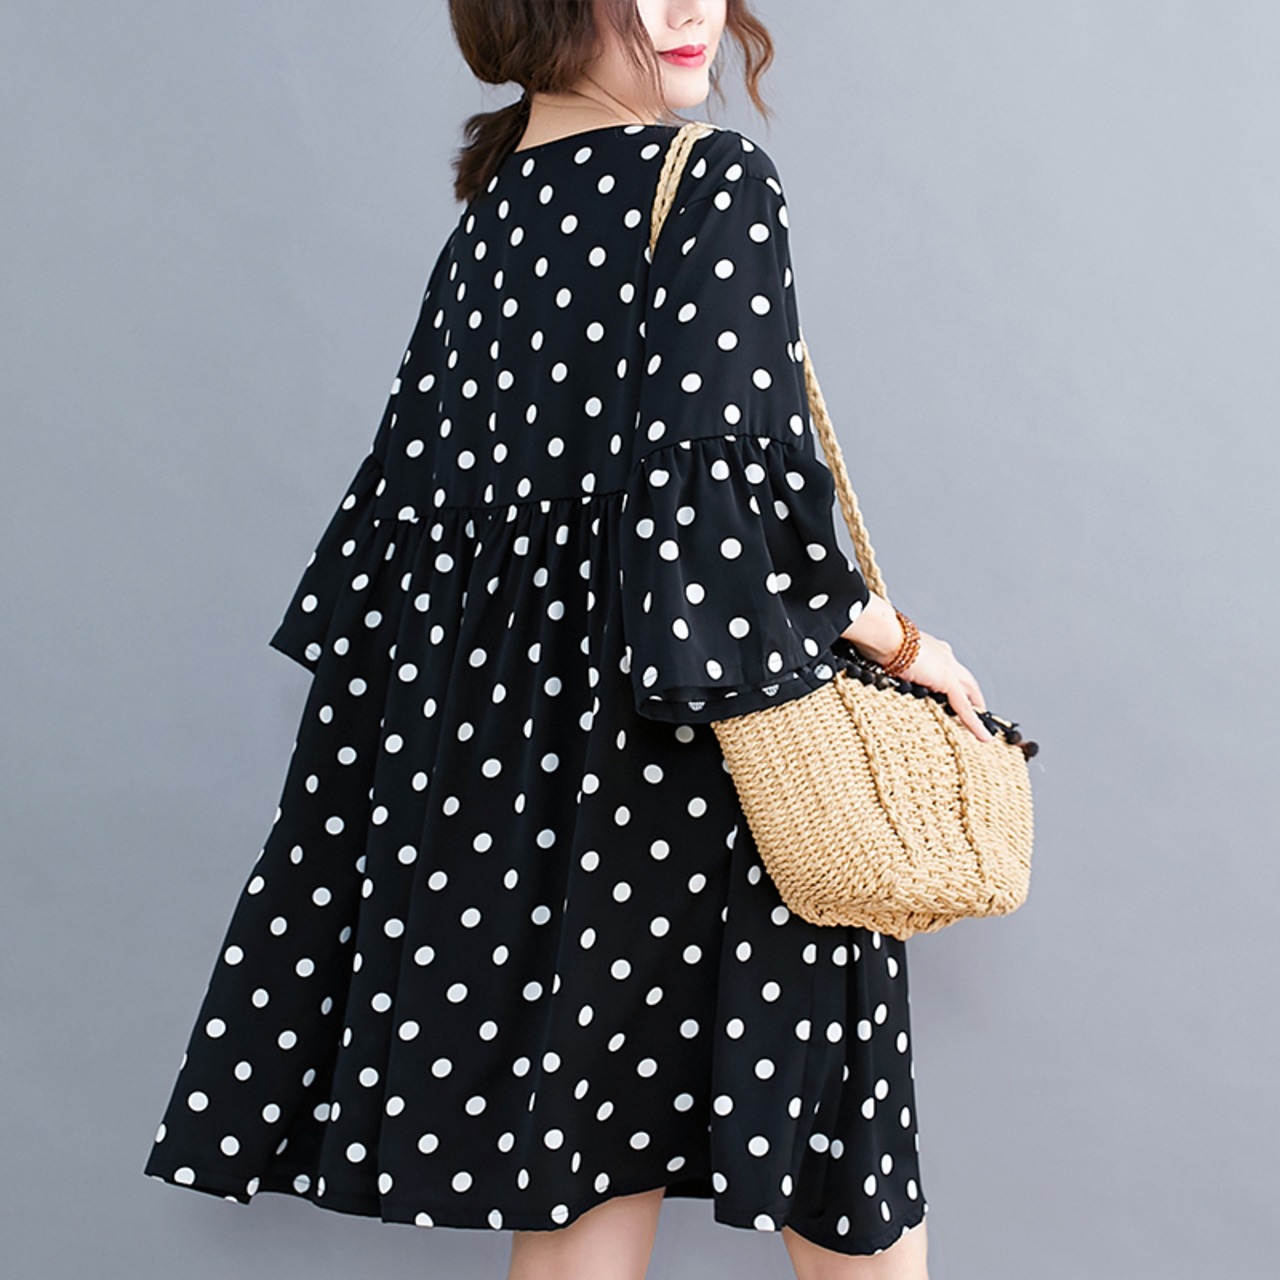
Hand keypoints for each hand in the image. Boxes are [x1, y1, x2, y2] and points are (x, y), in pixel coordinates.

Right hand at [840, 595, 993, 743]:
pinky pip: (964, 707)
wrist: (882, 634)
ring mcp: (948, 667)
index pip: (949, 669)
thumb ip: (893, 669)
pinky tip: (983, 736)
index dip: (956, 683)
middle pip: (967, 681)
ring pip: (970, 694)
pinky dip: (975, 723)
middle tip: (979, 712)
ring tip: (983, 729)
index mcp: (931, 649)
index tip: (957, 694)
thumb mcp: (889, 659)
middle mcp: (944, 656)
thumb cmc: (879, 641)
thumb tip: (882, 676)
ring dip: (977, 712)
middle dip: (974, 697)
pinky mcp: (947, 680)